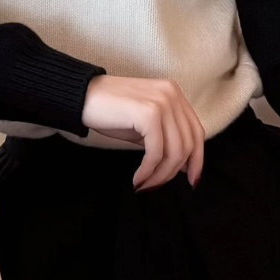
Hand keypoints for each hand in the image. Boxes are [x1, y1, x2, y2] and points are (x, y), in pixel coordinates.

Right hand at [81, 75, 204, 190]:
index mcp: (174, 94)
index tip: (190, 180)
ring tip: (144, 184)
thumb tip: (183, 166)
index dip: (197, 159)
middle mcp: (172, 94)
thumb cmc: (110, 112)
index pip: (196, 132)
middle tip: (156, 185)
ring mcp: (162, 102)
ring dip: (160, 174)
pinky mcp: (149, 113)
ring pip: (175, 151)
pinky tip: (137, 178)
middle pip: (189, 143)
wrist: (81, 97)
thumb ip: (165, 138)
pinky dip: (148, 170)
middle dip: (174, 171)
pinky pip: (156, 152)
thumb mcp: (144, 124)